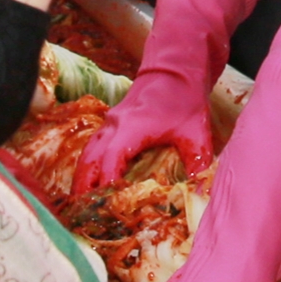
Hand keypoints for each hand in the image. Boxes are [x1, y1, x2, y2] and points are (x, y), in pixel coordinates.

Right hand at [72, 71, 215, 194]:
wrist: (175, 68)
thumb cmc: (185, 99)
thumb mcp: (196, 132)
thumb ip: (198, 161)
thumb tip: (200, 192)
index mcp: (133, 126)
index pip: (112, 158)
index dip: (106, 181)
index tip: (106, 202)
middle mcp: (115, 124)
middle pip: (90, 158)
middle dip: (83, 186)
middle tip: (82, 213)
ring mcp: (110, 123)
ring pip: (87, 153)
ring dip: (81, 177)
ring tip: (81, 204)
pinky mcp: (111, 123)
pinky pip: (92, 146)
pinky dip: (88, 165)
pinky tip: (90, 183)